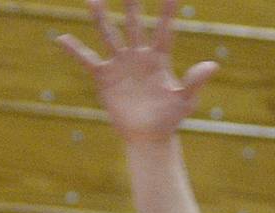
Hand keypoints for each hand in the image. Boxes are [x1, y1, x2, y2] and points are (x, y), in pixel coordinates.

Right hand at [58, 0, 218, 141]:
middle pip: (133, 22)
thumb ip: (195, 82)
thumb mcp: (185, 101)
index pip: (164, 28)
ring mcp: (120, 64)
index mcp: (158, 58)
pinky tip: (61, 38)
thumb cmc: (169, 119)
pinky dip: (74, 50)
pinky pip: (87, 60)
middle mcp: (137, 55)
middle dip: (131, 2)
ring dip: (100, 17)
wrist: (148, 138)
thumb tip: (213, 65)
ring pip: (108, 34)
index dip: (168, 9)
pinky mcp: (104, 77)